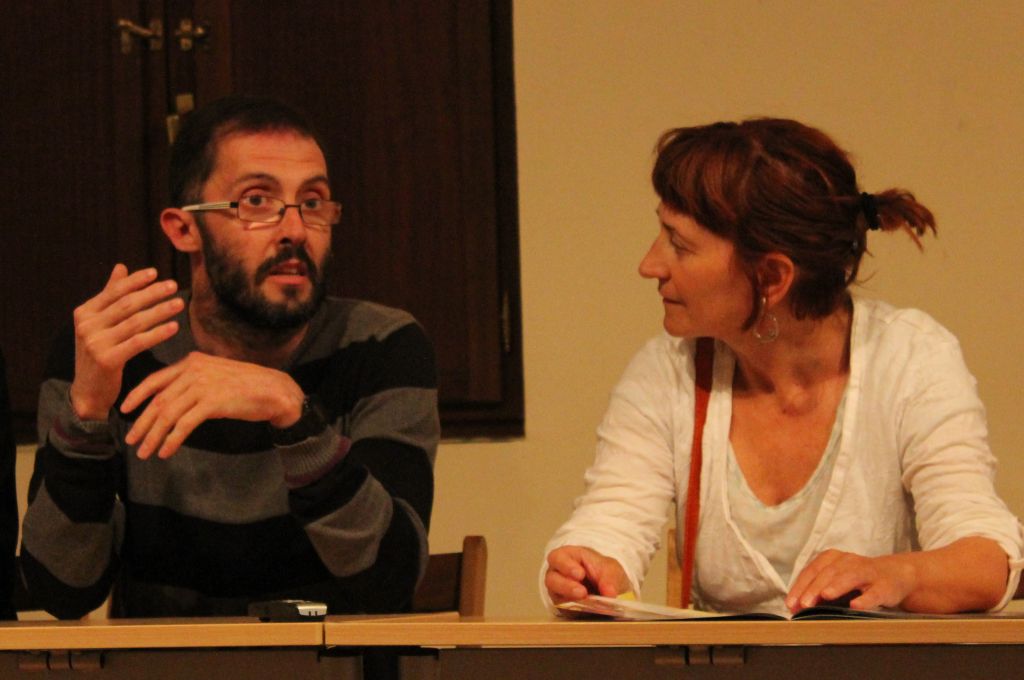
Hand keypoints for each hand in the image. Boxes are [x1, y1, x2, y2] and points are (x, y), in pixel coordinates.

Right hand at [69, 264, 182, 420]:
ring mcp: (95, 342)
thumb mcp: (100, 324)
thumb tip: (121, 266)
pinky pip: (138, 342)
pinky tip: (174, 327)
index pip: (114, 291)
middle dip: (152, 293)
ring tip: (179, 304)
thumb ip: (109, 296)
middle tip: (174, 286)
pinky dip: (158, 333)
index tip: (156, 273)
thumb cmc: (100, 353)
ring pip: (135, 322)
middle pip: (127, 304)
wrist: (89, 391)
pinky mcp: (107, 360)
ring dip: (160, 311)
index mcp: (84, 313)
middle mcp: (87, 325)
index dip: (135, 281)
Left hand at [120, 351, 304, 458]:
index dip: (137, 395)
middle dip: (142, 423)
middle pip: (159, 400)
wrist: (275, 390)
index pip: (156, 379)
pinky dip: (172, 440)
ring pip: (168, 414)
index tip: (124, 410)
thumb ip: (194, 381)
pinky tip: (166, 451)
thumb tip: (173, 399)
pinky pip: (184, 425)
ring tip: (145, 452)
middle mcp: (194, 371)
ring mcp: (203, 386)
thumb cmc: (248, 385)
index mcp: (192, 361)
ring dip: (153, 436)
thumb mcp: (216, 375)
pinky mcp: (212, 403)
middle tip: (131, 440)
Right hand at [545, 545, 631, 603]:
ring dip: (571, 600)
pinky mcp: (564, 607)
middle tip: (582, 592)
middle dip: (567, 586)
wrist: (607, 588)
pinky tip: (587, 610)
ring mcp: (559, 592)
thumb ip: (610, 579)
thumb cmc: (603, 571)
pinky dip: (576, 611)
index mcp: (567, 557)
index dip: (566, 566)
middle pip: (552, 579)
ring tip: (586, 602)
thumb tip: (610, 593)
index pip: (558, 557)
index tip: (580, 574)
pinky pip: (565, 610)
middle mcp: (558, 574)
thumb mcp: (611, 569)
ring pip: (556, 597)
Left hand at [786, 549, 916, 612]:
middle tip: (804, 604)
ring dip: (836, 586)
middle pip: (828, 573)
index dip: (800, 586)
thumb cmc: (859, 579)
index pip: (812, 570)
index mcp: (833, 558)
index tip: (791, 602)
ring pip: (850, 576)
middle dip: (814, 588)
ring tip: (824, 596)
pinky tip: (855, 606)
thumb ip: (817, 590)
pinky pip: (874, 592)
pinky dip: (865, 599)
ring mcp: (868, 572)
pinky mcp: (885, 586)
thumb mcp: (836, 579)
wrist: (895, 574)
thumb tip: (795, 607)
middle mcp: (849, 561)